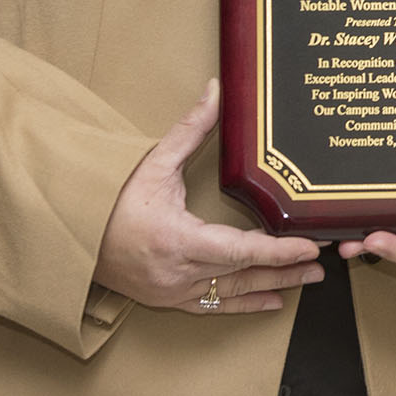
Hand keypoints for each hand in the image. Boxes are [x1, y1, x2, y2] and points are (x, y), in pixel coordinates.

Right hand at [94, 79, 326, 313]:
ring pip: (234, 291)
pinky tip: (274, 301)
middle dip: (288, 267)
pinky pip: (214, 306)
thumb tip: (216, 89)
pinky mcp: (168, 301)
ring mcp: (173, 291)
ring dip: (275, 285)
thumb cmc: (110, 200)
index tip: (311, 245)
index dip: (279, 250)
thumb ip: (190, 130)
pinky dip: (245, 302)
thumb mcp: (152, 162)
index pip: (240, 250)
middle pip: (244, 273)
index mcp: (176, 239)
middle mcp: (177, 272)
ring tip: (311, 278)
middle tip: (326, 259)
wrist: (70, 237)